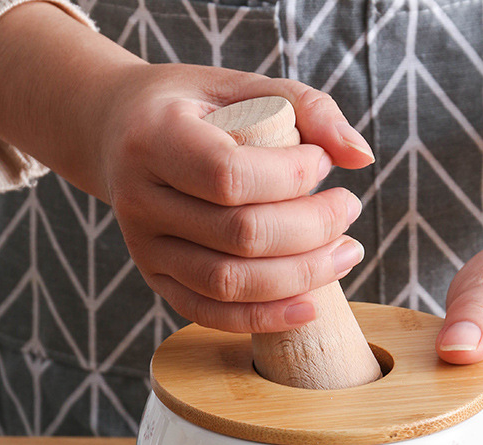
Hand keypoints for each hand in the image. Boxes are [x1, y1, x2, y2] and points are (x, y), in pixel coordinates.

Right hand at [98, 65, 374, 332]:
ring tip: (345, 254)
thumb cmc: (197, 109)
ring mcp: (145, 247)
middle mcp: (140, 199)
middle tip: (349, 209)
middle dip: (312, 228)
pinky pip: (210, 314)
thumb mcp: (246, 88)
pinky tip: (310, 307)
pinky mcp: (156, 279)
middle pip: (239, 235)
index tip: (324, 162)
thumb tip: (362, 158)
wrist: (121, 134)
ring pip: (229, 283)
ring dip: (301, 277)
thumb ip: (309, 109)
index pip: (230, 175)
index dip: (292, 177)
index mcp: (154, 138)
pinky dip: (264, 318)